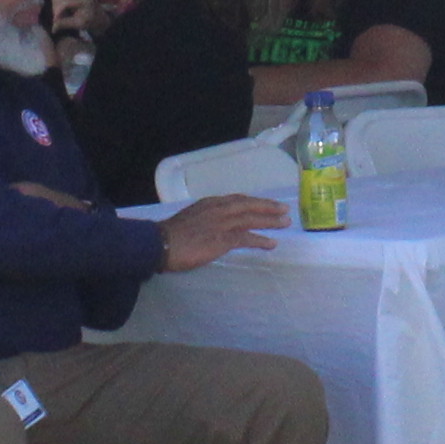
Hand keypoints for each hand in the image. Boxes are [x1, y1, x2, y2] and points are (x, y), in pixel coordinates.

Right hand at [156, 193, 283, 270]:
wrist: (159, 243)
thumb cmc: (168, 235)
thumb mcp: (189, 219)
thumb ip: (203, 220)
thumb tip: (210, 227)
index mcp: (209, 203)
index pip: (237, 200)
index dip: (253, 201)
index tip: (265, 203)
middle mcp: (218, 209)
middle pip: (249, 205)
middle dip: (268, 206)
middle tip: (284, 209)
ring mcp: (222, 224)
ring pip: (251, 219)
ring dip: (270, 220)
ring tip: (285, 223)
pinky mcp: (222, 239)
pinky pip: (246, 238)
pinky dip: (260, 240)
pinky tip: (271, 243)